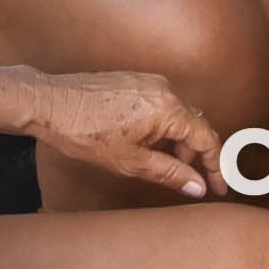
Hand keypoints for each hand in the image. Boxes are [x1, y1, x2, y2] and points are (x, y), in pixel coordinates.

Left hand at [26, 70, 223, 200]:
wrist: (50, 103)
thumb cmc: (85, 132)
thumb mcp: (130, 162)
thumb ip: (170, 173)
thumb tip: (198, 186)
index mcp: (168, 108)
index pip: (206, 138)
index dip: (216, 166)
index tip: (219, 187)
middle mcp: (164, 89)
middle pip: (196, 125)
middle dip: (197, 156)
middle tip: (194, 182)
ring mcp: (149, 82)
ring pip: (178, 115)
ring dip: (179, 142)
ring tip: (168, 167)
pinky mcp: (135, 81)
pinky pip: (162, 105)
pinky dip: (164, 128)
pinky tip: (150, 146)